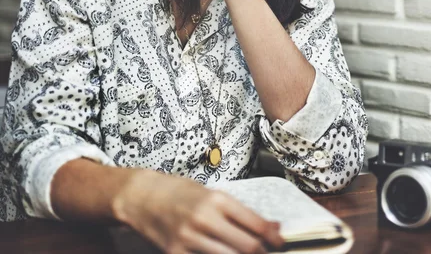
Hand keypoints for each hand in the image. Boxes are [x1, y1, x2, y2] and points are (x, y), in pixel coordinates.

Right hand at [112, 169, 284, 253]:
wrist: (141, 196)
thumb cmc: (179, 192)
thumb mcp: (211, 194)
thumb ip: (239, 212)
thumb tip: (271, 227)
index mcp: (217, 199)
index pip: (255, 224)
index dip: (273, 237)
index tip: (281, 243)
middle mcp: (205, 218)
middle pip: (246, 247)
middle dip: (261, 253)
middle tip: (266, 253)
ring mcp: (188, 238)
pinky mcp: (174, 253)